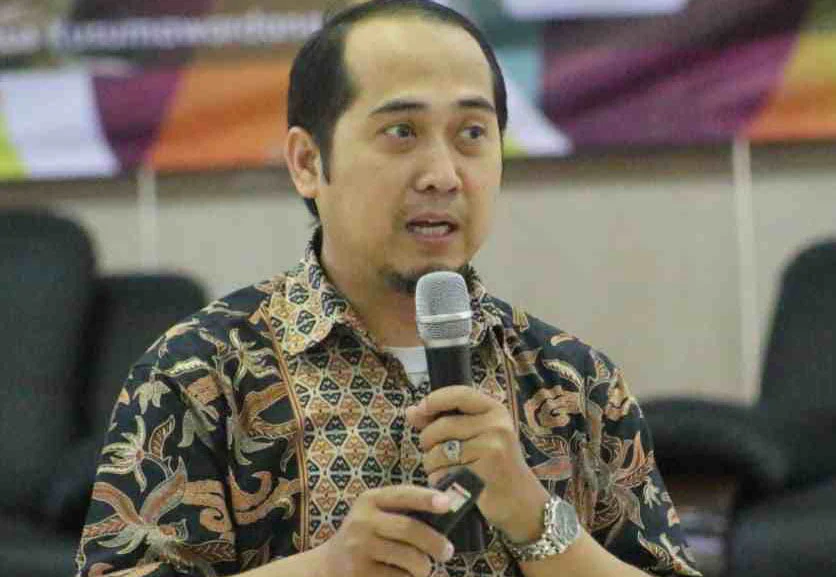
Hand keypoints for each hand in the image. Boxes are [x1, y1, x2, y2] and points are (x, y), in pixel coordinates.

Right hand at [315, 485, 455, 576]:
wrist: (328, 565)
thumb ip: (403, 510)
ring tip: (425, 567)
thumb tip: (446, 509)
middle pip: (410, 529)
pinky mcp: (360, 573)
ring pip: (409, 558)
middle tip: (447, 552)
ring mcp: (360, 548)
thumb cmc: (365, 536)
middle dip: (436, 542)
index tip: (447, 503)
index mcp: (370, 500)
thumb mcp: (375, 514)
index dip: (427, 498)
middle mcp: (362, 521)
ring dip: (425, 566)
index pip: (403, 495)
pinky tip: (408, 576)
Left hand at [405, 386, 549, 541]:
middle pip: (441, 426)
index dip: (435, 399)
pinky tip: (453, 483)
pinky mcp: (483, 473)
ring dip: (432, 464)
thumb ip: (444, 420)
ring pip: (438, 451)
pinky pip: (444, 472)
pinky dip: (440, 480)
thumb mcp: (475, 435)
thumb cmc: (493, 464)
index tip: (421, 409)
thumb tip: (411, 411)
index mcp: (495, 410)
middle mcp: (496, 425)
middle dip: (428, 441)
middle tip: (437, 452)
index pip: (459, 394)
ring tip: (447, 469)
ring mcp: (492, 448)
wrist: (522, 501)